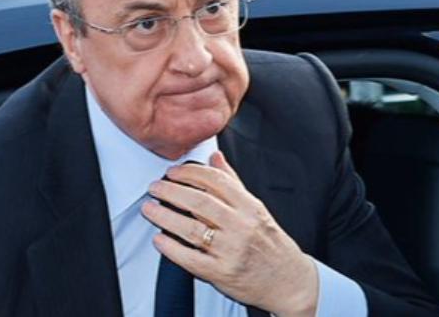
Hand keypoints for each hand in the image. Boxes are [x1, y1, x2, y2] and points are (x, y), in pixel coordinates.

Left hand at [142, 152, 318, 316]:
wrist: (287, 280)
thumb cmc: (269, 243)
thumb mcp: (256, 209)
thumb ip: (232, 183)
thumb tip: (214, 158)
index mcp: (250, 207)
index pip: (215, 181)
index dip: (189, 173)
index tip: (172, 172)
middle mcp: (241, 227)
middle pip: (199, 202)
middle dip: (171, 191)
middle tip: (155, 188)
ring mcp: (231, 250)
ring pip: (191, 228)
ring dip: (164, 216)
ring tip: (150, 209)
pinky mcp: (221, 273)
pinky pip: (190, 258)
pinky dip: (171, 248)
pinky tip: (159, 239)